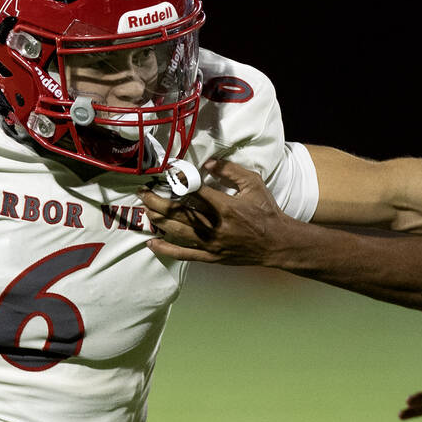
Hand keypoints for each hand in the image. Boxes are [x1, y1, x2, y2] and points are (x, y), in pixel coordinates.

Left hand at [139, 159, 292, 264]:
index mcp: (226, 206)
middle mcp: (215, 226)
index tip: (166, 174)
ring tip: (145, 210)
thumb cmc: (266, 211)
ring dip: (158, 220)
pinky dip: (166, 249)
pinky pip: (184, 254)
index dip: (177, 181)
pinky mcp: (211, 257)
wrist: (277, 243)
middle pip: (179, 212)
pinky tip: (152, 242)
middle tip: (143, 192)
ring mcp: (212, 244)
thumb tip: (207, 164)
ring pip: (177, 231)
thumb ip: (231, 171)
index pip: (194, 191)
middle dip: (157, 201)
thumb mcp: (254, 184)